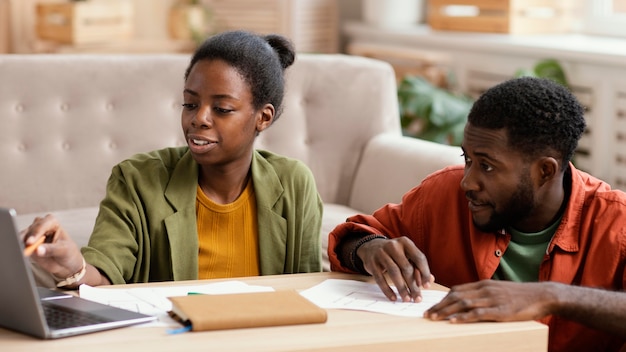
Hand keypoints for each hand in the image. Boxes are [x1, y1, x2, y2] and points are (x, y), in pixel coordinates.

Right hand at [22, 214, 83, 279]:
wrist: (65, 263)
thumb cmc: (67, 253)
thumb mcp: (63, 250)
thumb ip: (51, 249)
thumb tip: (38, 250)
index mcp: (52, 222)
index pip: (42, 225)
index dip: (35, 234)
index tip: (30, 243)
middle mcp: (40, 225)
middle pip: (30, 230)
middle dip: (27, 239)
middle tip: (25, 247)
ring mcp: (32, 234)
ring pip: (22, 237)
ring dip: (21, 244)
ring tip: (22, 252)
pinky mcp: (26, 243)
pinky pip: (20, 245)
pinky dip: (19, 249)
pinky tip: (21, 253)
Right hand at [357, 236, 432, 301]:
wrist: (371, 247)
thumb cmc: (393, 253)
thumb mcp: (406, 255)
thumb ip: (418, 266)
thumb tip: (430, 280)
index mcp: (405, 242)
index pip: (419, 257)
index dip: (424, 273)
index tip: (427, 286)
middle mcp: (393, 246)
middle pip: (406, 267)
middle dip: (413, 285)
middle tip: (417, 298)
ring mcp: (381, 254)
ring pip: (394, 273)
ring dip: (402, 288)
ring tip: (407, 299)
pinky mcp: (371, 263)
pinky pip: (380, 278)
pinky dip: (387, 290)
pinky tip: (393, 297)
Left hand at [424, 280, 556, 322]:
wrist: (542, 295)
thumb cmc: (521, 296)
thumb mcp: (499, 291)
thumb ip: (484, 294)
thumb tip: (469, 301)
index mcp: (484, 285)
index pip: (457, 290)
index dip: (443, 298)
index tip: (432, 306)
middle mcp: (485, 290)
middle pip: (456, 296)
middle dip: (440, 306)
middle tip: (427, 314)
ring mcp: (493, 300)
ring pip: (464, 304)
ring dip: (446, 311)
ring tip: (435, 318)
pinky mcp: (501, 311)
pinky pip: (478, 313)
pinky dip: (464, 317)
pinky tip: (453, 321)